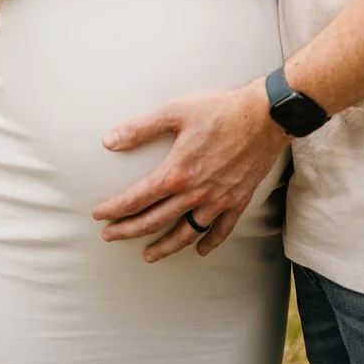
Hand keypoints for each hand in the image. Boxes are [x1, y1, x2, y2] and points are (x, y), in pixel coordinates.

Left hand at [91, 82, 288, 261]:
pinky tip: (200, 250)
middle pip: (155, 221)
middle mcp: (195, 194)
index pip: (137, 199)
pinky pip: (221, 230)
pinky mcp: (238, 200)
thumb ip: (140, 128)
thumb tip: (109, 140)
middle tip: (110, 236)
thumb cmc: (220, 109)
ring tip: (148, 255)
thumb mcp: (175, 111)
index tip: (98, 215)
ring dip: (164, 246)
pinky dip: (209, 242)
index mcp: (176, 173)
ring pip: (186, 233)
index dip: (115, 209)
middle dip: (128, 231)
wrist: (265, 116)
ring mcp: (217, 201)